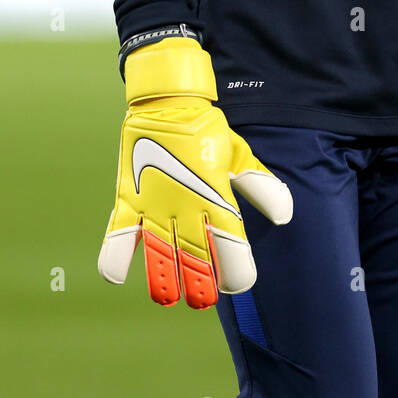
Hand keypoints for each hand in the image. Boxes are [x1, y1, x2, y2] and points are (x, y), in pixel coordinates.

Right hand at [98, 36, 291, 306]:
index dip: (237, 275)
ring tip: (169, 296)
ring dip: (163, 284)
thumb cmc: (206, 132)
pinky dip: (113, 261)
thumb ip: (260, 185)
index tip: (238, 282)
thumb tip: (284, 215)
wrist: (167, 101)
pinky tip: (118, 275)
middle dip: (202, 289)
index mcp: (216, 197)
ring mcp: (155, 204)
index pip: (232, 249)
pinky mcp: (127, 199)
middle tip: (204, 297)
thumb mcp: (238, 155)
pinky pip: (117, 237)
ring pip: (158, 259)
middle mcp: (186, 206)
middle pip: (196, 262)